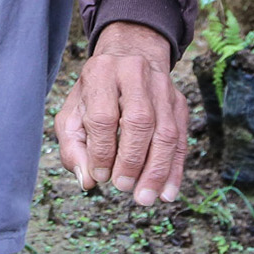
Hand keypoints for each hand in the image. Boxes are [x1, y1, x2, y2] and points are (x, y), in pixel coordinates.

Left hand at [54, 21, 188, 206]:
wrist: (129, 56)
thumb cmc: (95, 93)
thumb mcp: (72, 113)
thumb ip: (72, 146)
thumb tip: (87, 181)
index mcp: (101, 73)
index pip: (104, 116)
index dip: (102, 150)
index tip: (99, 176)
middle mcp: (135, 74)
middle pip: (139, 121)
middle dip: (132, 160)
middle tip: (123, 187)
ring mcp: (162, 87)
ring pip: (166, 132)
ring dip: (157, 170)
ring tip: (145, 197)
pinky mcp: (179, 102)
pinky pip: (181, 139)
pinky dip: (175, 170)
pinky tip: (167, 192)